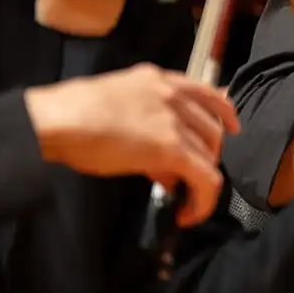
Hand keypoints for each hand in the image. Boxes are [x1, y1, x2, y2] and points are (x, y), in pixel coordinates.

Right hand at [24, 63, 239, 226]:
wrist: (62, 118)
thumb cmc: (77, 112)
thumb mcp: (121, 103)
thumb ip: (149, 122)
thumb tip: (163, 164)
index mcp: (161, 79)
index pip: (207, 93)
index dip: (224, 112)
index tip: (230, 127)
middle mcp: (175, 94)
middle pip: (212, 127)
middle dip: (207, 154)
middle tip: (189, 176)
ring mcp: (176, 120)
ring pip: (211, 153)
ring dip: (203, 178)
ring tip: (185, 198)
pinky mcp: (173, 148)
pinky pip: (205, 177)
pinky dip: (203, 199)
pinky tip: (188, 213)